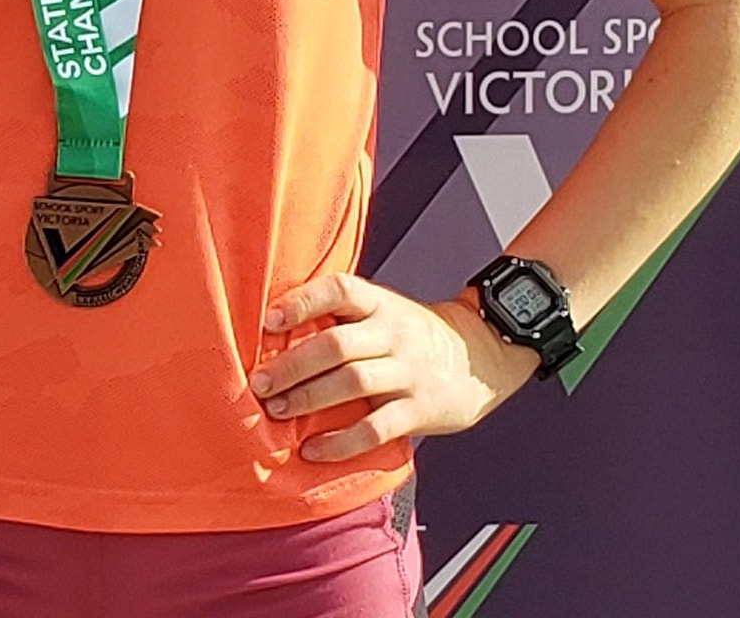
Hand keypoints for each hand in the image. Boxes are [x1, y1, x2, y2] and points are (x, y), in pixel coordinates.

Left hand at [251, 272, 539, 461]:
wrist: (481, 357)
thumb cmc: (414, 336)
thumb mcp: (386, 312)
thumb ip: (345, 318)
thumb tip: (279, 332)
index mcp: (381, 304)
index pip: (340, 290)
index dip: (303, 301)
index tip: (269, 320)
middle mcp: (394, 334)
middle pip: (336, 344)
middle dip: (292, 364)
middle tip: (259, 382)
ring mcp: (409, 372)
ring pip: (352, 382)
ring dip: (308, 398)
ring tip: (276, 410)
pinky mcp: (419, 410)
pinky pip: (376, 428)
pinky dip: (341, 442)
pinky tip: (313, 450)